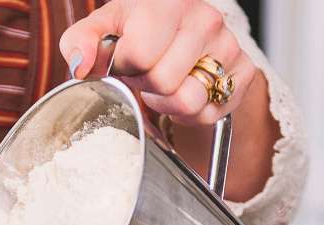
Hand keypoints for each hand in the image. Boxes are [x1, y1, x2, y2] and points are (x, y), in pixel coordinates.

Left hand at [59, 0, 256, 125]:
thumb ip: (79, 41)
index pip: (140, 55)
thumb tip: (80, 64)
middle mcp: (205, 18)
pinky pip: (211, 113)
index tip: (124, 60)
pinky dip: (192, 114)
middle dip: (146, 86)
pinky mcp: (244, 72)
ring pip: (189, 100)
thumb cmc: (137, 30)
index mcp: (167, 2)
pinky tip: (184, 90)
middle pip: (163, 81)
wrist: (179, 32)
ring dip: (168, 102)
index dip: (124, 67)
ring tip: (163, 83)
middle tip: (145, 74)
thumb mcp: (102, 29)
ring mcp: (229, 45)